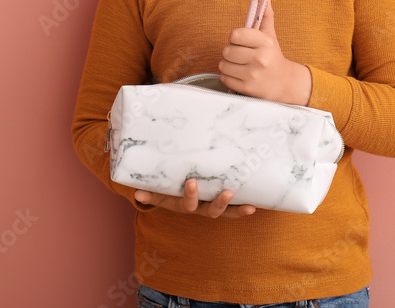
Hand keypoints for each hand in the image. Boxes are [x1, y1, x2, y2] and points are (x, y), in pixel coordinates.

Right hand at [133, 179, 256, 217]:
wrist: (175, 193)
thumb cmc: (166, 188)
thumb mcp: (157, 190)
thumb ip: (149, 192)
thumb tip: (137, 193)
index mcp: (183, 204)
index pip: (187, 204)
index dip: (190, 195)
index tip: (191, 182)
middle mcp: (200, 208)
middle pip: (211, 211)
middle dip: (220, 204)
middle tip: (228, 192)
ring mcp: (212, 206)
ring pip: (226, 212)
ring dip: (237, 209)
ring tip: (249, 206)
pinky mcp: (224, 202)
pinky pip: (236, 207)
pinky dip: (245, 207)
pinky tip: (258, 204)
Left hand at [218, 0, 312, 105]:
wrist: (283, 84)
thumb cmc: (273, 57)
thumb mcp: (271, 36)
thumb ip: (266, 15)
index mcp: (265, 43)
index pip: (235, 35)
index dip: (234, 38)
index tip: (240, 41)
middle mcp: (260, 59)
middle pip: (226, 51)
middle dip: (231, 52)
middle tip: (241, 55)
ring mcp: (252, 75)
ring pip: (223, 64)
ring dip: (228, 65)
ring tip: (240, 65)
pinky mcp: (246, 88)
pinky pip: (224, 78)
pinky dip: (228, 76)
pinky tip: (240, 75)